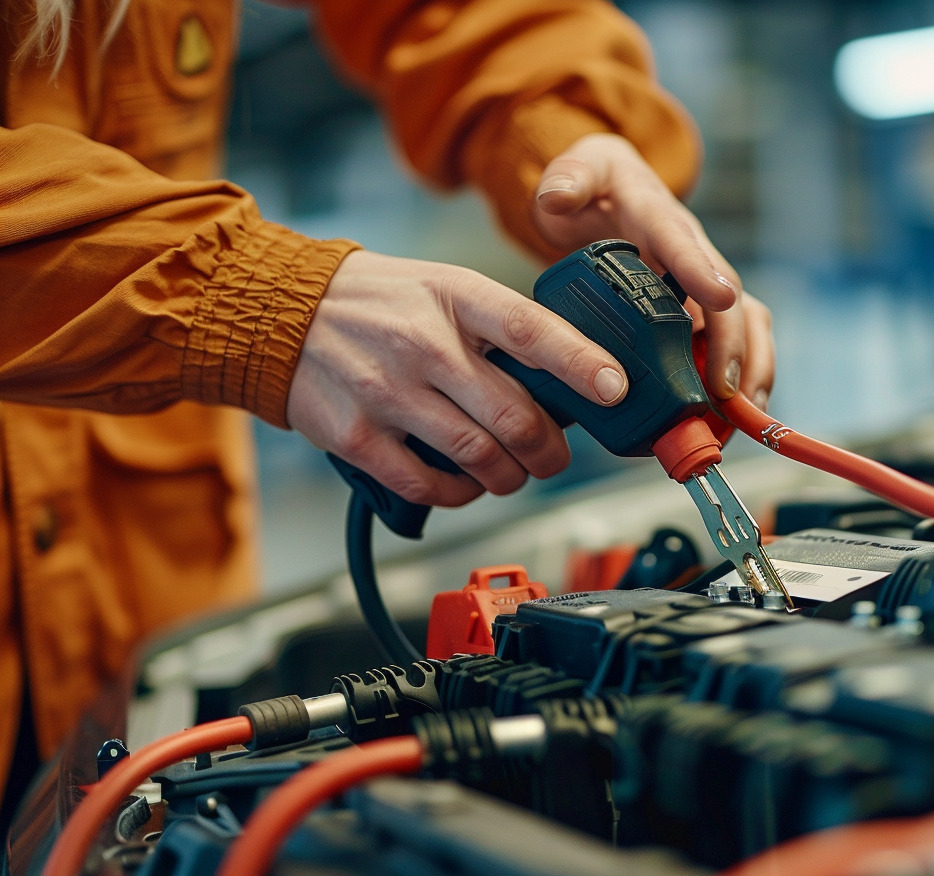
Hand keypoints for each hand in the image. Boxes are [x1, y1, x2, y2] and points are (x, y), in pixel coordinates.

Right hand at [287, 250, 628, 505]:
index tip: (615, 389)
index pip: (531, 329)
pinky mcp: (357, 436)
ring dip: (510, 477)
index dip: (581, 363)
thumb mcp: (443, 287)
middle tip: (554, 456)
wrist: (281, 313)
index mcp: (453, 297)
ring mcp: (387, 392)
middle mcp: (422, 344)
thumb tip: (568, 375)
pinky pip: (429, 485)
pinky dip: (460, 493)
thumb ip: (499, 326)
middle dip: (549, 449)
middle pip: (514, 414)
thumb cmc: (379, 303)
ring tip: (512, 472)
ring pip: (479, 457)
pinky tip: (465, 482)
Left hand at [533, 133, 773, 408]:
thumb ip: (566, 179)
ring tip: (742, 416)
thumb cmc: (595, 184)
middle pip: (728, 297)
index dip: (700, 269)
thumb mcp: (575, 171)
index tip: (720, 297)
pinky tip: (731, 421)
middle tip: (725, 389)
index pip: (680, 241)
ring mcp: (703, 282)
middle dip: (733, 344)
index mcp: (658, 216)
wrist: (611, 189)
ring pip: (744, 325)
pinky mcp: (702, 309)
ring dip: (749, 370)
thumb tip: (556, 197)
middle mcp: (693, 251)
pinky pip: (732, 346)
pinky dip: (737, 382)